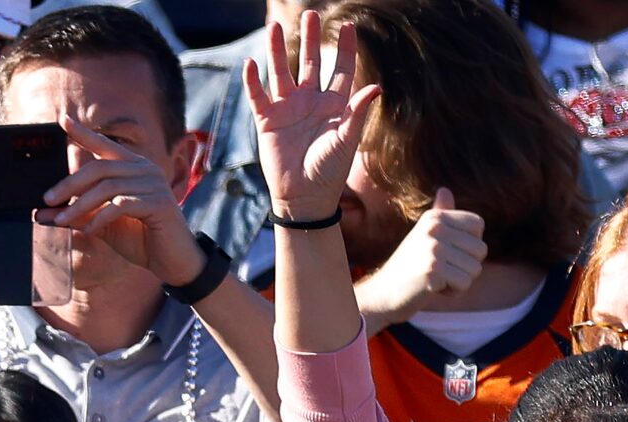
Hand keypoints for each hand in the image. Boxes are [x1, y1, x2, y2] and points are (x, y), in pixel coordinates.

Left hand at [39, 117, 205, 283]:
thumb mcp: (103, 225)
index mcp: (133, 168)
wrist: (172, 261)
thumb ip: (77, 215)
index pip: (104, 146)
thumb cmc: (140, 239)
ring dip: (80, 205)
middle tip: (47, 199)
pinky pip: (121, 205)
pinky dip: (101, 218)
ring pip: (107, 188)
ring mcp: (153, 184)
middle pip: (99, 168)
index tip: (62, 120)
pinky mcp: (158, 203)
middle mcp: (144, 169)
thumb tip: (43, 213)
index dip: (84, 133)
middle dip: (70, 184)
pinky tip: (90, 231)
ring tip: (63, 220)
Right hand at [242, 13, 379, 224]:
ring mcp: (288, 110)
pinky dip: (253, 81)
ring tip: (274, 26)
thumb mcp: (346, 141)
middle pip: (309, 63)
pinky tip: (251, 63)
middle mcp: (310, 101)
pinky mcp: (267, 121)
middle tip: (310, 14)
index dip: (344, 48)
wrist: (303, 198)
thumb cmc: (329, 172)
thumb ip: (357, 112)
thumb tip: (376, 87)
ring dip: (276, 51)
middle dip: (310, 39)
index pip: (340, 69)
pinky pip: (258, 96)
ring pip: (281, 73)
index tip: (348, 25)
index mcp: (334, 104)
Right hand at [357, 189, 485, 325]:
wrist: (383, 294)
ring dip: (459, 281)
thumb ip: (440, 214)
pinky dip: (453, 292)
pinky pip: (464, 284)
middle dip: (466, 266)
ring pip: (475, 269)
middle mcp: (435, 229)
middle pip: (480, 249)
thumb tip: (445, 190)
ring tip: (437, 279)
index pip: (478, 225)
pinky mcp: (433, 271)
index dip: (470, 245)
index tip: (449, 253)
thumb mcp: (424, 235)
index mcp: (434, 217)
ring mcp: (433, 249)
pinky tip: (435, 289)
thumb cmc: (408, 266)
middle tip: (442, 271)